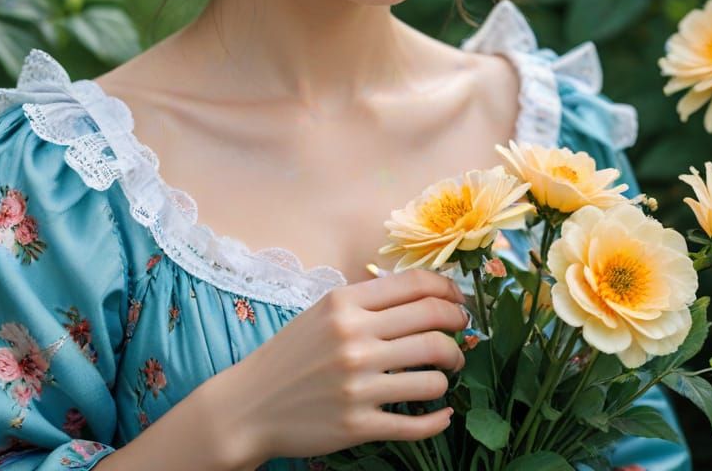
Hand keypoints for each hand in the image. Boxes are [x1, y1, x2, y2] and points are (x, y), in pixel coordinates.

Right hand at [231, 268, 468, 463]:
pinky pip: (415, 424)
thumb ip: (367, 300)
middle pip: (433, 325)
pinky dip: (438, 419)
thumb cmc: (291, 354)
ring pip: (432, 376)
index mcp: (345, 304)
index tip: (459, 302)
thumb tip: (423, 295)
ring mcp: (357, 384)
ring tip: (445, 373)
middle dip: (458, 329)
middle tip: (462, 336)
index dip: (449, 291)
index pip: (416, 286)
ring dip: (448, 374)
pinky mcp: (357, 425)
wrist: (250, 404)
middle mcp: (354, 340)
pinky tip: (443, 413)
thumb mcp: (323, 312)